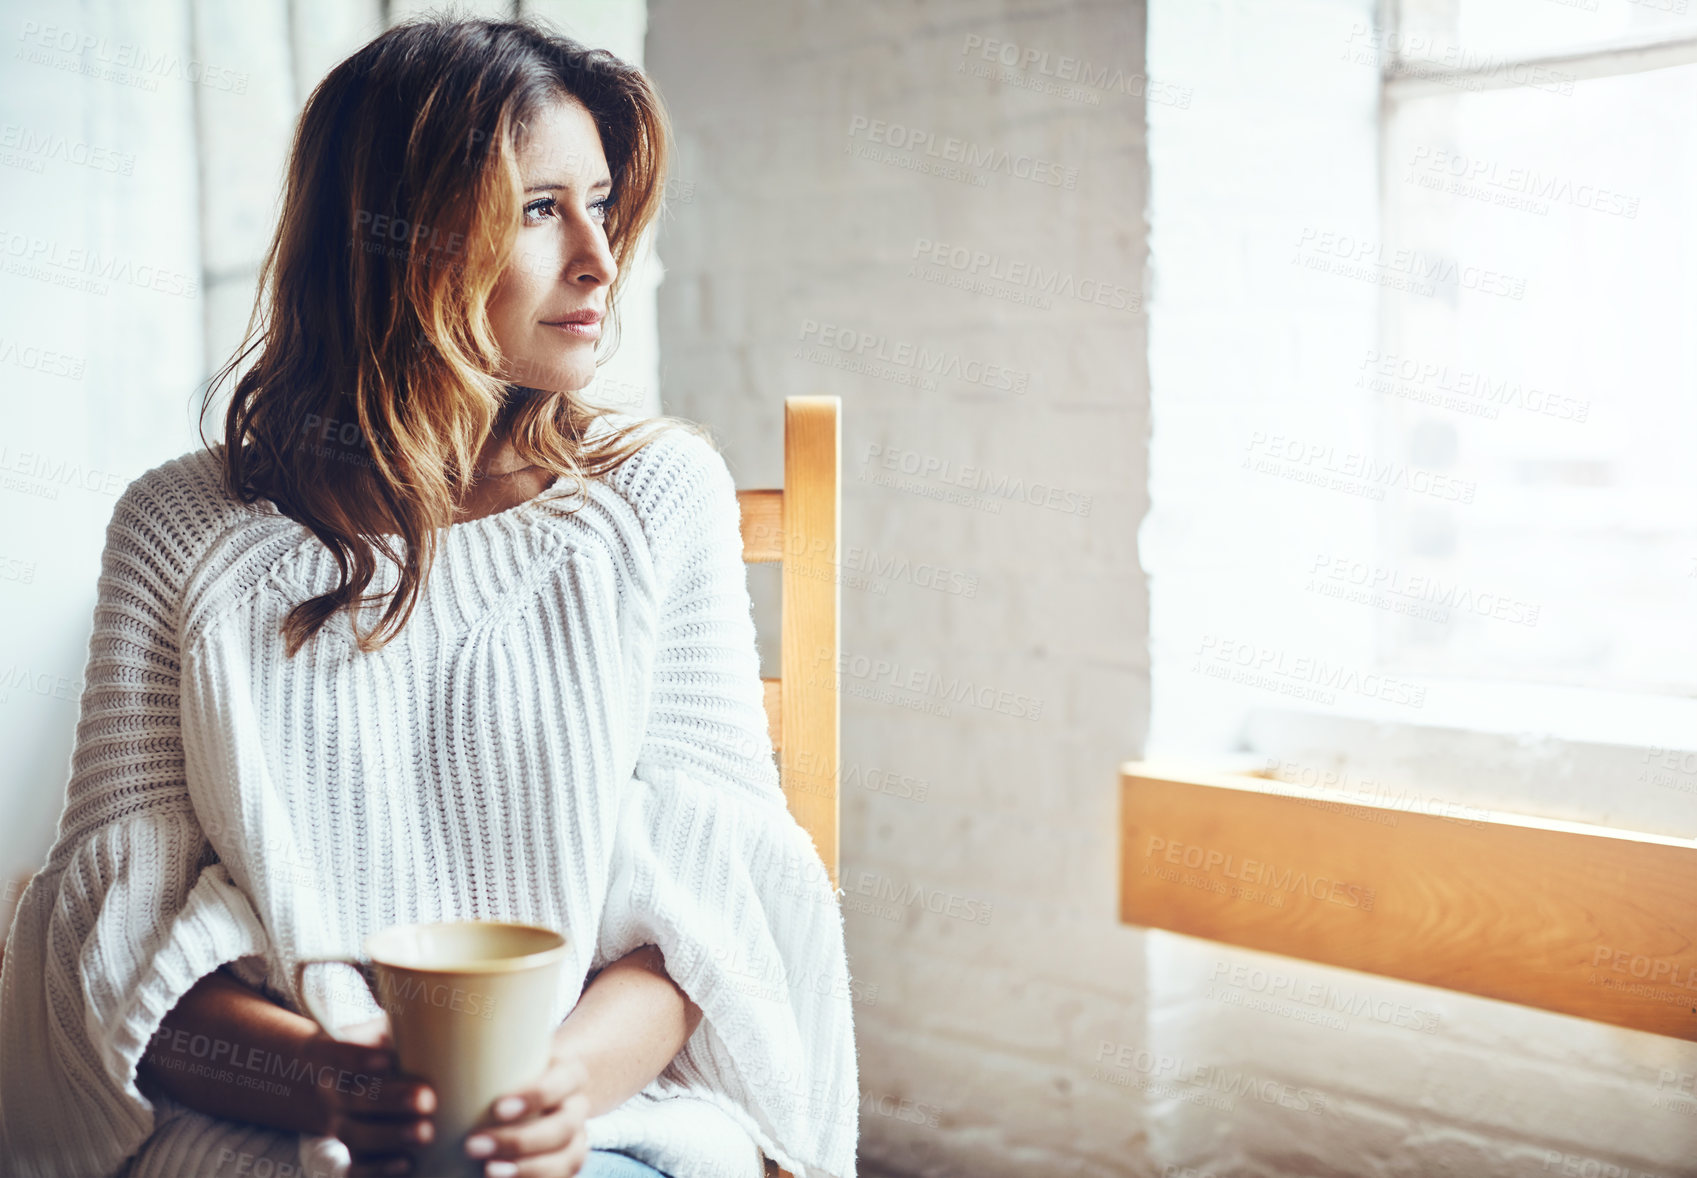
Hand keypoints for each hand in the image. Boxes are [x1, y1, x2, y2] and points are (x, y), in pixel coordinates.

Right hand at [308, 1013, 440, 1177]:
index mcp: (332, 1053)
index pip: (337, 1053)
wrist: (355, 1080)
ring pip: (356, 1135)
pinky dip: (380, 1169)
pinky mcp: (354, 1153)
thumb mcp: (392, 1026)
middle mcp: (331, 1091)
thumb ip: (412, 1023)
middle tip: (428, 1099)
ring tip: (427, 1133)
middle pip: (353, 1098)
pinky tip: (409, 1165)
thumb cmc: (390, 1043)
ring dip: (390, 1137)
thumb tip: (460, 1010)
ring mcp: (340, 1124)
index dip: (357, 1058)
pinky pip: (358, 1167)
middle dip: (390, 1100)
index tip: (386, 1059)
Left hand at [461, 1037, 591, 1177]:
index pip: (561, 1083)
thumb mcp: (515, 1051)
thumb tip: (426, 1056)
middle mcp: (578, 1107)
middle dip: (518, 1141)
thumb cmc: (519, 1067)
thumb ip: (488, 1051)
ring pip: (567, 1160)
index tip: (496, 1108)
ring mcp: (577, 1138)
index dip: (534, 1097)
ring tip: (485, 1172)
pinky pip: (560, 1177)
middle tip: (472, 1145)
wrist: (550, 1087)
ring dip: (526, 1170)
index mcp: (570, 1073)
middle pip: (562, 1128)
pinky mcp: (568, 1161)